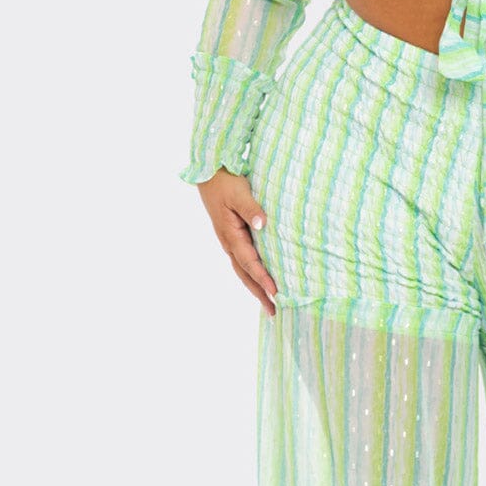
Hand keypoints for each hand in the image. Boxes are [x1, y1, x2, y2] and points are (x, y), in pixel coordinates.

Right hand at [195, 169, 278, 316]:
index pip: (250, 262)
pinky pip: (243, 261)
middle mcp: (229, 243)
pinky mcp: (232, 237)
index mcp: (231, 235)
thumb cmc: (226, 182)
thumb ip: (251, 209)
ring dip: (255, 287)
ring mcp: (229, 241)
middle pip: (245, 274)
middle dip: (259, 293)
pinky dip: (252, 275)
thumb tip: (262, 224)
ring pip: (243, 270)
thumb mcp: (239, 193)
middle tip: (274, 312)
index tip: (276, 292)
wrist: (209, 173)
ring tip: (269, 305)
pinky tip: (260, 281)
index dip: (263, 278)